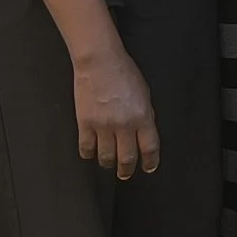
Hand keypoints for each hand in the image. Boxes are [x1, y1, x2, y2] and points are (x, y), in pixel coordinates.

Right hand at [73, 47, 159, 177]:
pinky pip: (86, 148)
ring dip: (109, 163)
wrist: (100, 63)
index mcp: (143, 117)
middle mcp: (124, 125)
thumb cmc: (124, 73)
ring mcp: (103, 126)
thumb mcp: (145, 94)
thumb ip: (145, 115)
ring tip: (109, 164)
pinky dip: (89, 154)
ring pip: (106, 156)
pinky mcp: (85, 124)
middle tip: (125, 174)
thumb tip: (144, 133)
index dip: (150, 162)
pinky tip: (91, 154)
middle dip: (127, 170)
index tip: (149, 168)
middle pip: (127, 157)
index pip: (149, 147)